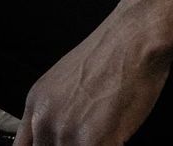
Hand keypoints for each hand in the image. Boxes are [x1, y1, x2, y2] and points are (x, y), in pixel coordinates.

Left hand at [12, 2, 171, 145]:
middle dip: (75, 145)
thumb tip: (59, 133)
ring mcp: (66, 132)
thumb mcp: (68, 80)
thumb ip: (57, 112)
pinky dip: (111, 145)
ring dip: (94, 144)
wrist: (135, 37)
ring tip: (107, 127)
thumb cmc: (113, 52)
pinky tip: (118, 132)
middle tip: (92, 133)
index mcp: (37, 104)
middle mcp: (45, 120)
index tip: (60, 142)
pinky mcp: (93, 142)